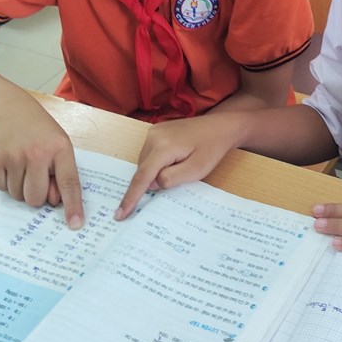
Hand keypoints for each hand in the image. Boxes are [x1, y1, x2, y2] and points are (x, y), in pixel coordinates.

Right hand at [0, 104, 84, 227]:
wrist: (11, 111)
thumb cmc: (42, 134)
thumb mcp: (61, 147)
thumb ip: (62, 174)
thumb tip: (53, 203)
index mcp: (60, 149)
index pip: (69, 183)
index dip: (73, 206)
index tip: (75, 224)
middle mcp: (36, 153)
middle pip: (36, 198)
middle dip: (37, 195)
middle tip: (37, 178)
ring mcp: (13, 156)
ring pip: (18, 196)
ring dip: (21, 188)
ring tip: (24, 166)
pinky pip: (2, 188)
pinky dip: (7, 182)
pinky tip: (11, 164)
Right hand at [116, 113, 244, 219]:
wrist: (221, 127)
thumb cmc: (212, 149)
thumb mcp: (196, 170)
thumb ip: (170, 179)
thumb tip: (150, 185)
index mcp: (163, 147)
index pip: (142, 177)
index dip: (131, 197)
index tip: (120, 214)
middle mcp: (153, 136)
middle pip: (143, 169)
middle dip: (152, 182)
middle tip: (177, 179)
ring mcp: (153, 131)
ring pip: (145, 162)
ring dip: (155, 172)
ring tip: (180, 165)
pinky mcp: (156, 130)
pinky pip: (149, 153)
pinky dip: (156, 163)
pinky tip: (174, 160)